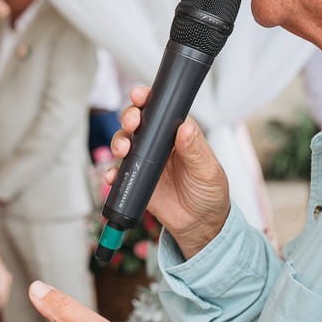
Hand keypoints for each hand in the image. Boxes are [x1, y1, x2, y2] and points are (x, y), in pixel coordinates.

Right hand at [107, 85, 229, 258]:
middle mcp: (159, 143)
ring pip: (124, 142)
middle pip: (138, 121)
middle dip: (129, 117)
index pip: (161, 110)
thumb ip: (195, 150)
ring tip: (122, 150)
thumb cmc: (209, 193)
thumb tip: (185, 128)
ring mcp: (145, 161)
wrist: (199, 225)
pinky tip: (113, 176)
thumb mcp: (208, 170)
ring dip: (118, 141)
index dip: (148, 99)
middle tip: (132, 124)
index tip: (140, 96)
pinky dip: (112, 172)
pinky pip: (119, 172)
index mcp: (178, 134)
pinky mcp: (135, 179)